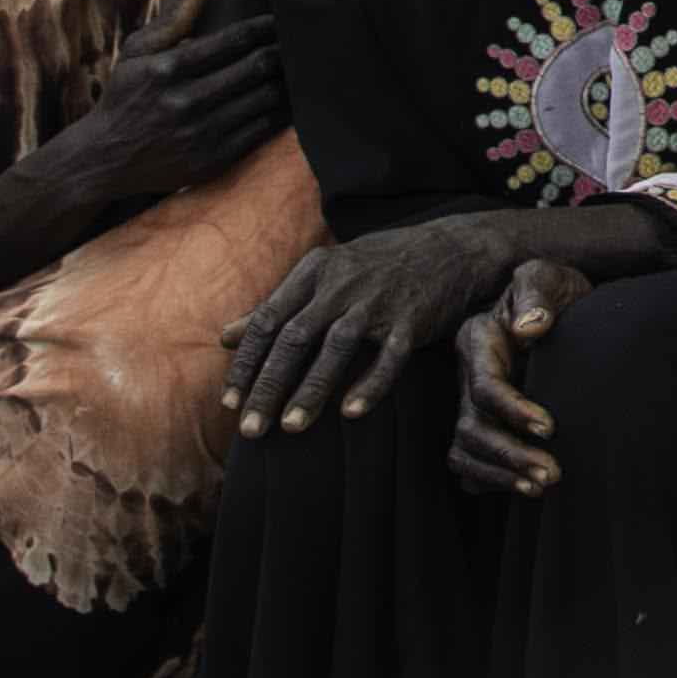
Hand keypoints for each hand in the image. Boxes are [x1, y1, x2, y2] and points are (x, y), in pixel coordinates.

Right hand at [49, 13, 287, 215]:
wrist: (104, 160)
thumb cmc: (125, 96)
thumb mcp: (138, 52)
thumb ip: (177, 15)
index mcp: (167, 68)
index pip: (234, 39)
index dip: (266, 27)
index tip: (283, 21)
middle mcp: (186, 101)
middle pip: (256, 67)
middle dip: (283, 51)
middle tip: (302, 41)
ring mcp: (201, 134)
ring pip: (264, 98)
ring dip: (286, 80)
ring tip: (299, 67)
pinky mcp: (213, 160)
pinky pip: (261, 130)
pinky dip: (279, 112)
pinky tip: (285, 100)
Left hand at [225, 216, 535, 436]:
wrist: (451, 248)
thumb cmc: (378, 267)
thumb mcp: (324, 275)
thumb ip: (276, 306)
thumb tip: (224, 337)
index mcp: (315, 271)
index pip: (268, 320)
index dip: (246, 363)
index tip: (228, 402)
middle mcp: (343, 283)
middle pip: (295, 338)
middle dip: (268, 386)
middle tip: (249, 429)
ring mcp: (380, 300)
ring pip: (337, 347)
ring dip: (311, 389)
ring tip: (290, 428)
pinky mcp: (414, 319)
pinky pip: (389, 356)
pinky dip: (370, 383)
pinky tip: (351, 413)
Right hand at [444, 257, 590, 495]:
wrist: (565, 309)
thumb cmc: (555, 290)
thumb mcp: (549, 277)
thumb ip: (538, 293)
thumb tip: (529, 328)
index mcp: (477, 339)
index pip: (484, 386)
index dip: (514, 411)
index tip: (550, 427)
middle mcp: (466, 374)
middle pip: (471, 427)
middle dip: (509, 454)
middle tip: (553, 473)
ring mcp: (469, 402)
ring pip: (464, 450)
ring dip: (501, 474)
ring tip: (541, 487)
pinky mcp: (480, 422)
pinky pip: (468, 463)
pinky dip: (489, 481)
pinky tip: (522, 488)